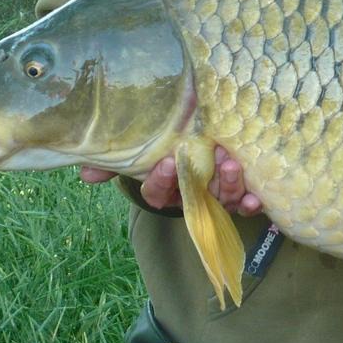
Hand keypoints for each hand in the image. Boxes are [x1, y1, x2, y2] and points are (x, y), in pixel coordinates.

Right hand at [80, 145, 262, 215]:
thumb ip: (113, 161)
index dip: (160, 181)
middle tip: (214, 163)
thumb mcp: (138, 152)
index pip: (157, 192)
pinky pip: (244, 202)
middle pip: (194, 196)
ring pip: (221, 198)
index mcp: (165, 188)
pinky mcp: (238, 193)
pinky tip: (257, 198)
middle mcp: (190, 194)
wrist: (193, 140)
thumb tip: (85, 172)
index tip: (166, 163)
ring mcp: (215, 195)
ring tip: (232, 167)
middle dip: (203, 183)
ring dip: (228, 187)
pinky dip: (251, 202)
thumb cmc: (162, 148)